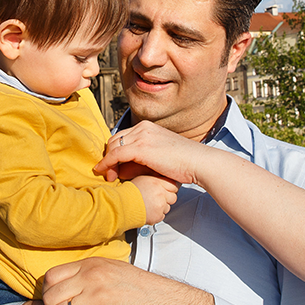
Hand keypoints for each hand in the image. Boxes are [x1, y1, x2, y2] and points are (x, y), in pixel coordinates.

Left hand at [41, 257, 213, 304]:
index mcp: (91, 265)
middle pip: (50, 297)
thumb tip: (70, 278)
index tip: (57, 303)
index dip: (48, 292)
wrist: (167, 304)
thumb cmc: (141, 290)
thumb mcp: (114, 269)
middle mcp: (91, 278)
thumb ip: (91, 271)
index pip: (51, 277)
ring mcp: (97, 298)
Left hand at [98, 121, 220, 186]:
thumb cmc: (184, 163)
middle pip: (115, 140)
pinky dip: (107, 164)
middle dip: (109, 156)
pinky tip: (105, 173)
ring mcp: (142, 136)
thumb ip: (144, 157)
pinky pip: (116, 155)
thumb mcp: (161, 155)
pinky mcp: (141, 148)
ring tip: (110, 177)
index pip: (123, 136)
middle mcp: (143, 128)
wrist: (199, 162)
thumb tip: (126, 168)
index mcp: (148, 127)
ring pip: (113, 147)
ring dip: (108, 162)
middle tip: (109, 173)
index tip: (112, 166)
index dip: (114, 152)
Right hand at [130, 174, 178, 224]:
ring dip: (161, 208)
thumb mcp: (142, 179)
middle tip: (156, 199)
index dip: (169, 189)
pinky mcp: (157, 216)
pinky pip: (162, 216)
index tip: (166, 191)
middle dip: (166, 199)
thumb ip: (155, 180)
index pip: (173, 185)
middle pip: (173, 197)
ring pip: (168, 208)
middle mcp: (161, 193)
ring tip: (150, 205)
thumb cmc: (129, 192)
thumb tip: (163, 181)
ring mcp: (160, 205)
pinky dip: (156, 215)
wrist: (122, 204)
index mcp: (157, 182)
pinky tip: (148, 211)